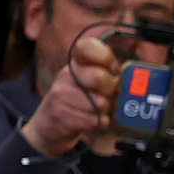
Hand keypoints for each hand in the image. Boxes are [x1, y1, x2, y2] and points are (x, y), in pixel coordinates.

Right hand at [22, 36, 117, 157]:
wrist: (48, 127)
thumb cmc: (77, 102)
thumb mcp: (89, 82)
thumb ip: (106, 73)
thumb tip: (125, 75)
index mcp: (75, 63)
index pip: (87, 46)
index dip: (105, 57)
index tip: (110, 69)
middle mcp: (66, 75)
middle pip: (100, 78)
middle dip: (110, 92)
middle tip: (105, 96)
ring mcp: (60, 95)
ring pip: (100, 103)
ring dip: (104, 111)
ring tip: (94, 110)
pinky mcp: (61, 116)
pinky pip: (95, 121)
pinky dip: (99, 123)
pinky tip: (89, 120)